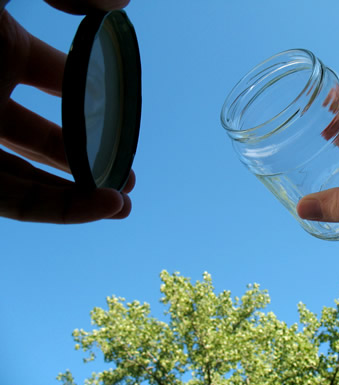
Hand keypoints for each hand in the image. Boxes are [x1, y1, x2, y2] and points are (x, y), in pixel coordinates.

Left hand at [0, 0, 134, 223]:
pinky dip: (58, 208)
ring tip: (121, 204)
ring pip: (27, 175)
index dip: (95, 92)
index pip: (56, 78)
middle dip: (88, 157)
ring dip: (78, 192)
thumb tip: (121, 1)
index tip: (125, 111)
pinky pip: (11, 200)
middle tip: (126, 176)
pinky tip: (100, 206)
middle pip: (43, 138)